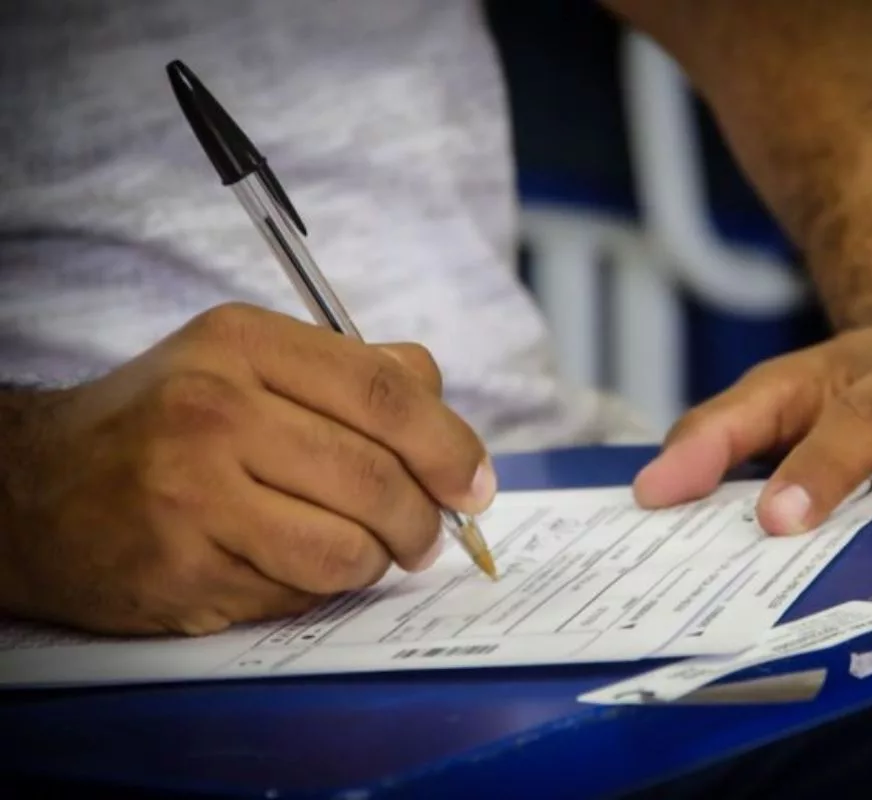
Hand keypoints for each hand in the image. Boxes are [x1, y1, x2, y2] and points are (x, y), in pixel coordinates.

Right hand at [0, 303, 494, 635]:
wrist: (32, 488)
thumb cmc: (163, 422)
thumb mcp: (245, 361)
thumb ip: (350, 372)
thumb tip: (443, 410)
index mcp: (242, 344)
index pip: (385, 394)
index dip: (450, 446)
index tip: (475, 484)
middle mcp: (214, 410)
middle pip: (376, 478)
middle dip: (423, 519)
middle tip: (427, 534)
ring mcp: (191, 494)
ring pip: (346, 548)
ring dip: (376, 561)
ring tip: (366, 552)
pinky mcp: (180, 569)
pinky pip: (297, 594)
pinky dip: (318, 589)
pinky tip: (293, 566)